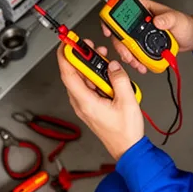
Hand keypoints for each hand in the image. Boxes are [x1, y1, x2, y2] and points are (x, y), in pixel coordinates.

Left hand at [56, 40, 143, 159]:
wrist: (127, 148)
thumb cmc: (125, 132)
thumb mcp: (127, 102)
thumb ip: (119, 79)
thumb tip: (113, 65)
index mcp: (85, 101)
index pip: (68, 74)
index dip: (65, 56)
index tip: (67, 43)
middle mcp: (81, 103)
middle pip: (74, 74)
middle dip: (81, 57)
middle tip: (88, 45)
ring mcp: (85, 105)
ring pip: (82, 80)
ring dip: (90, 66)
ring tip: (102, 57)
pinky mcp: (91, 106)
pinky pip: (88, 87)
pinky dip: (94, 76)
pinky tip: (106, 72)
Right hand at [101, 0, 192, 73]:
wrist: (192, 39)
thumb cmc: (185, 24)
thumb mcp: (177, 19)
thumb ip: (168, 18)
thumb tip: (157, 21)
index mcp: (144, 8)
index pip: (123, 8)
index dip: (111, 17)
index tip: (109, 29)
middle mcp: (140, 21)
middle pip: (120, 31)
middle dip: (121, 45)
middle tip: (127, 53)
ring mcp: (140, 34)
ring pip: (126, 44)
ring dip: (128, 55)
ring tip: (136, 62)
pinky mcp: (144, 45)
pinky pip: (135, 53)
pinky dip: (136, 60)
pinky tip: (141, 65)